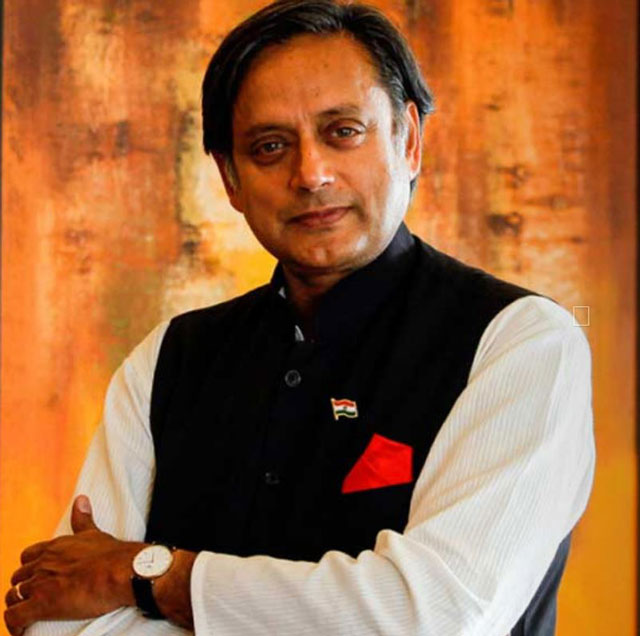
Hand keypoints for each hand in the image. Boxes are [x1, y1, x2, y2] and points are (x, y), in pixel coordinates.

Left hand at [4, 495, 144, 635]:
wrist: (122, 572)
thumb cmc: (112, 555)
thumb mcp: (94, 533)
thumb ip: (83, 518)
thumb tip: (81, 499)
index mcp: (54, 547)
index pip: (28, 557)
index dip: (31, 568)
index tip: (40, 577)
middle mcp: (43, 563)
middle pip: (18, 577)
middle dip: (24, 588)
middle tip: (37, 598)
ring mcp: (40, 583)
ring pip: (13, 596)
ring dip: (18, 606)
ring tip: (30, 615)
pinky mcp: (41, 604)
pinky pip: (15, 617)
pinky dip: (15, 625)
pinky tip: (22, 630)